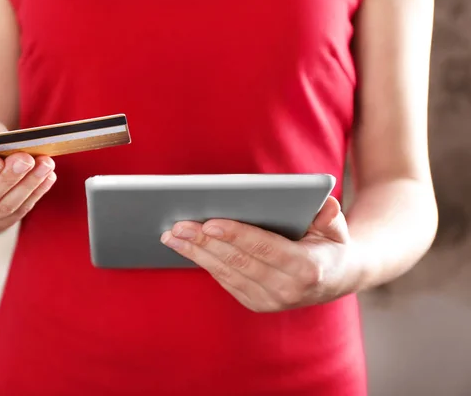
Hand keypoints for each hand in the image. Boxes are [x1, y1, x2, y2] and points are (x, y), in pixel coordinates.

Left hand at [160, 197, 363, 311]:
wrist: (335, 279)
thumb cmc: (331, 244)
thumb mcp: (337, 227)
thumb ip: (330, 216)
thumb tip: (323, 205)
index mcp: (307, 269)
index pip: (265, 248)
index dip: (236, 235)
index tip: (210, 222)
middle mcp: (287, 290)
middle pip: (238, 262)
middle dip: (205, 242)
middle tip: (178, 226)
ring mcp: (270, 301)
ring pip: (226, 273)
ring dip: (196, 253)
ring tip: (172, 235)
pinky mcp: (256, 303)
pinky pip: (226, 281)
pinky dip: (205, 263)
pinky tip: (187, 248)